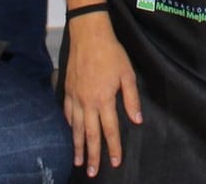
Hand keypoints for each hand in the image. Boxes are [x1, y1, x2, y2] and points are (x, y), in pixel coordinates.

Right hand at [61, 16, 140, 176]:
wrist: (89, 35)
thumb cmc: (111, 53)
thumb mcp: (127, 74)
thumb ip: (131, 99)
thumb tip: (136, 120)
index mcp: (104, 100)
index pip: (109, 130)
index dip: (113, 148)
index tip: (115, 162)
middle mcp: (88, 102)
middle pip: (90, 134)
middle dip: (92, 155)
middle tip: (92, 172)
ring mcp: (76, 97)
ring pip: (76, 127)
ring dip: (78, 145)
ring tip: (79, 160)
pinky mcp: (68, 89)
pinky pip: (68, 113)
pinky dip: (69, 126)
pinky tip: (71, 132)